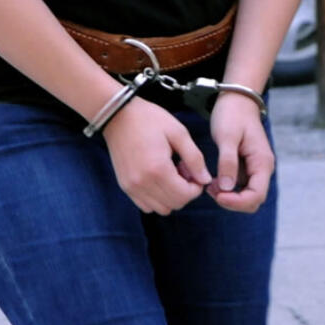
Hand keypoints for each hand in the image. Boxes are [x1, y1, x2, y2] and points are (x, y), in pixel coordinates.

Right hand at [102, 97, 211, 213]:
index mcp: (158, 169)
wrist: (119, 116)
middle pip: (174, 205)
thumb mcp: (179, 133)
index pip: (185, 196)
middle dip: (185, 191)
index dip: (197, 187)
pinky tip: (159, 178)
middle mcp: (143, 183)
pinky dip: (157, 198)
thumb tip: (206, 180)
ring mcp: (131, 187)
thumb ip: (194, 158)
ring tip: (172, 174)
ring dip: (171, 196)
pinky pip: (146, 206)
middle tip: (184, 170)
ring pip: (160, 209)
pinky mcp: (125, 187)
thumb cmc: (151, 120)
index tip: (195, 171)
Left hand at [206, 91, 274, 212]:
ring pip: (246, 195)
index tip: (217, 195)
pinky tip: (213, 180)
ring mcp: (255, 168)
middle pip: (253, 200)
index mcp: (262, 162)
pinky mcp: (246, 166)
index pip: (256, 196)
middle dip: (232, 201)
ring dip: (228, 196)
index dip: (237, 202)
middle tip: (210, 190)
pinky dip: (226, 188)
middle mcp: (262, 168)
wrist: (237, 98)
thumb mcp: (227, 136)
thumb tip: (226, 188)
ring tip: (209, 185)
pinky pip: (240, 186)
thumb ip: (228, 162)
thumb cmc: (232, 114)